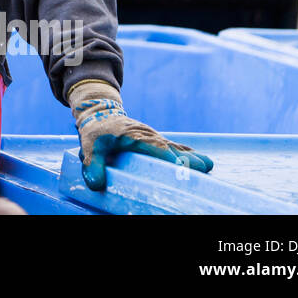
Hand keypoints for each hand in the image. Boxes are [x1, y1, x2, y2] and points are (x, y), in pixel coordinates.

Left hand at [68, 80, 213, 189]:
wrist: (100, 113)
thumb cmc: (96, 131)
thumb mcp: (89, 146)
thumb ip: (92, 164)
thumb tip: (95, 184)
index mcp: (133, 136)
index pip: (153, 146)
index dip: (166, 157)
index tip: (179, 167)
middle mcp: (148, 136)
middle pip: (170, 148)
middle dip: (186, 158)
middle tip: (203, 169)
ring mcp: (154, 138)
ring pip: (176, 147)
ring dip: (191, 156)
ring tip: (208, 166)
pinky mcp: (157, 141)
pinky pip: (176, 147)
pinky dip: (188, 154)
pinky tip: (202, 162)